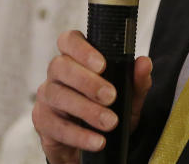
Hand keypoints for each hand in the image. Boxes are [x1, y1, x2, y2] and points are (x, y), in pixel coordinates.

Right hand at [32, 30, 152, 163]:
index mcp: (76, 59)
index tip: (102, 65)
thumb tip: (144, 63)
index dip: (82, 49)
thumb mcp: (128, 98)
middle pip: (60, 66)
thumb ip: (137, 81)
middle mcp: (57, 74)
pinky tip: (97, 141)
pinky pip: (55, 126)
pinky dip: (79, 135)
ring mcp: (47, 96)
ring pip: (57, 95)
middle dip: (87, 81)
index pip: (69, 41)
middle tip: (111, 96)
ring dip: (86, 110)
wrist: (96, 148)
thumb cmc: (109, 112)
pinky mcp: (43, 121)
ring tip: (109, 122)